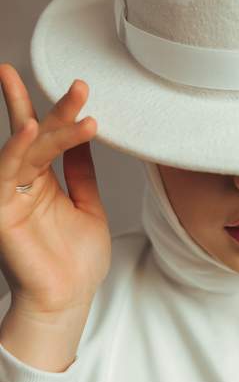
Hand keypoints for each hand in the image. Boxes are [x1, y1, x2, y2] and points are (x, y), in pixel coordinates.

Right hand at [0, 63, 110, 319]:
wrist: (69, 297)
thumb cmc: (78, 258)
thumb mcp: (87, 205)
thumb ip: (81, 172)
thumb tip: (85, 139)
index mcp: (44, 182)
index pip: (48, 139)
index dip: (55, 111)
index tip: (75, 86)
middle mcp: (24, 184)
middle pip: (38, 137)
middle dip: (57, 109)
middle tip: (79, 84)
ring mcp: (9, 195)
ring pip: (27, 149)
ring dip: (50, 124)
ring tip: (77, 100)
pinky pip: (5, 174)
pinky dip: (18, 150)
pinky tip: (33, 130)